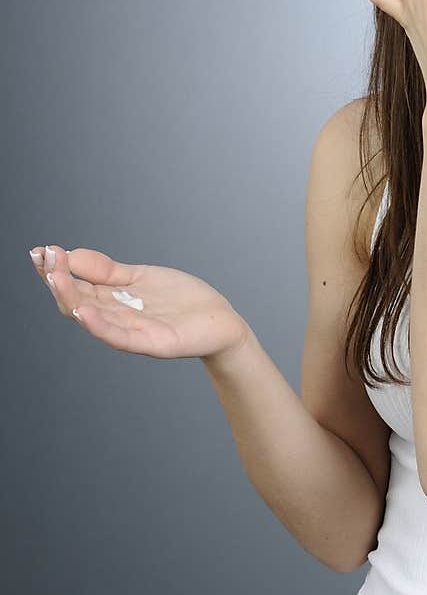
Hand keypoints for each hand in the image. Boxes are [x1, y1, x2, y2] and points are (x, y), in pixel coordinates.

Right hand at [29, 244, 248, 361]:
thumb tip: (69, 254)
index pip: (74, 286)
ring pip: (93, 316)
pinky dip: (100, 326)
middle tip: (45, 259)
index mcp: (110, 302)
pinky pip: (120, 337)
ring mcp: (131, 332)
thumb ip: (105, 270)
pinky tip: (84, 311)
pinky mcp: (151, 342)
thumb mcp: (138, 277)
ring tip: (54, 277)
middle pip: (76, 301)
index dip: (55, 270)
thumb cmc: (179, 301)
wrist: (218, 321)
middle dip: (57, 279)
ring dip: (71, 297)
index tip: (39, 251)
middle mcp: (115, 318)